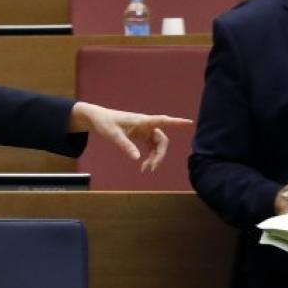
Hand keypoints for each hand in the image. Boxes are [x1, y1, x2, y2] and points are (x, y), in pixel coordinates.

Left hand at [69, 101, 192, 172]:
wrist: (97, 119)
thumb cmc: (105, 123)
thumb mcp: (113, 135)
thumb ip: (125, 146)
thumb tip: (137, 158)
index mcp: (142, 121)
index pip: (163, 120)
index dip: (176, 122)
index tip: (189, 123)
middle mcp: (146, 125)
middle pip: (162, 140)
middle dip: (159, 155)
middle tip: (151, 168)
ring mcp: (144, 130)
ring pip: (157, 145)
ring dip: (154, 157)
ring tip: (145, 169)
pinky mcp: (141, 135)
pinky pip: (151, 146)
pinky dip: (150, 156)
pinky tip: (144, 165)